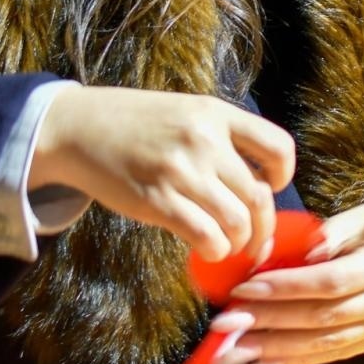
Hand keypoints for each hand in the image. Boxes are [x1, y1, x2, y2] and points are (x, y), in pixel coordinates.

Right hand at [31, 85, 294, 261]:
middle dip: (263, 228)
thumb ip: (221, 139)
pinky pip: (206, 237)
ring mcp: (181, 170)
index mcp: (216, 113)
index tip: (270, 187)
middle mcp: (205, 139)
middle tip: (256, 241)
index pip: (278, 146)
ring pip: (237, 222)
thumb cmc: (136, 124)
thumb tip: (256, 184)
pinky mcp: (158, 200)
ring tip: (228, 246)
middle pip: (259, 197)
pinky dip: (215, 250)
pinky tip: (207, 248)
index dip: (283, 175)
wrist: (79, 127)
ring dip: (239, 243)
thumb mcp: (186, 112)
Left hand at [212, 199, 363, 363]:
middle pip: (322, 318)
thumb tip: (284, 252)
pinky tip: (262, 363)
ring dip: (276, 348)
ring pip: (324, 344)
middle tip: (228, 321)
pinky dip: (294, 361)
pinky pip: (330, 356)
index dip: (286, 287)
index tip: (246, 287)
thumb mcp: (361, 217)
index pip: (330, 281)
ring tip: (236, 349)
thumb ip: (324, 235)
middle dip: (270, 322)